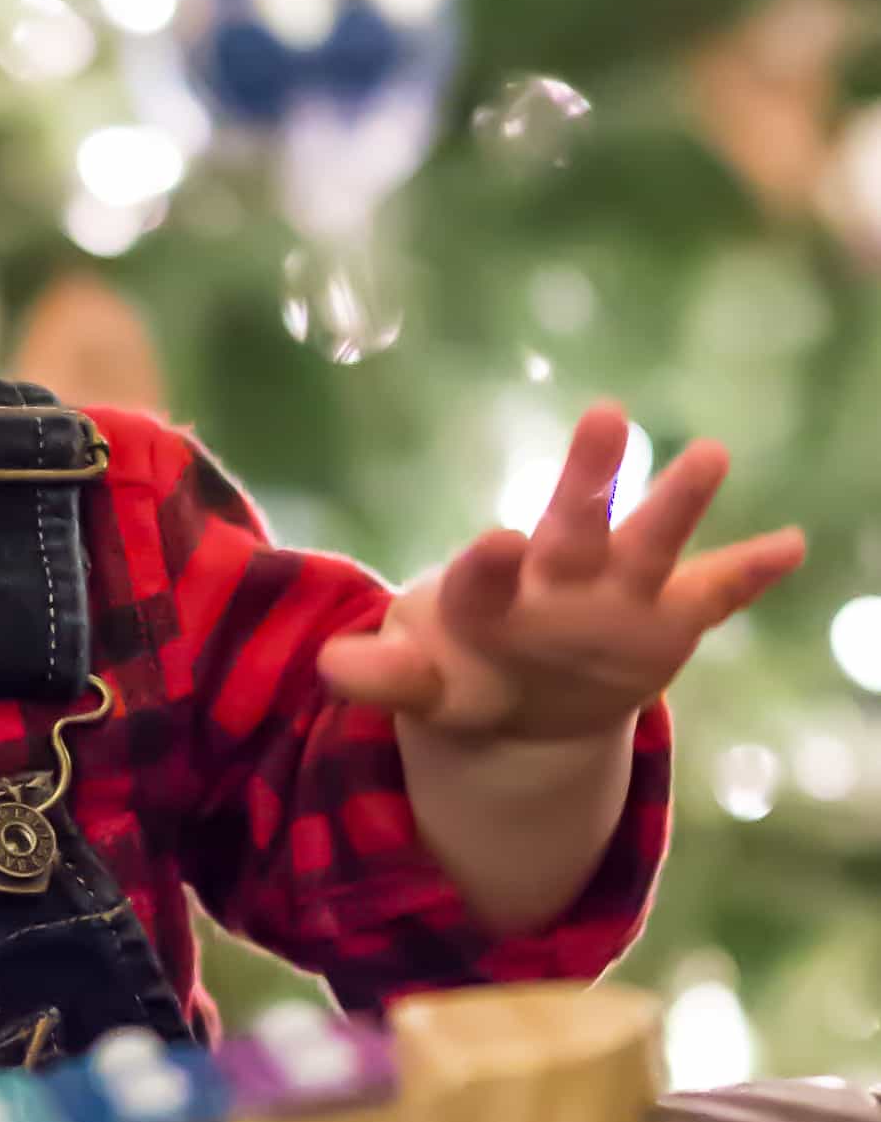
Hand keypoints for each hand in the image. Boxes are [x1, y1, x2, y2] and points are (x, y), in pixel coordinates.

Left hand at [316, 405, 804, 744]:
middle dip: (585, 478)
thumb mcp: (422, 686)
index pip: (485, 576)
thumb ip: (384, 675)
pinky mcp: (666, 618)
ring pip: (648, 541)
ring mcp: (615, 594)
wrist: (520, 703)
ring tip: (712, 453)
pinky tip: (790, 544)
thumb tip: (330, 667)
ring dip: (677, 501)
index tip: (497, 540)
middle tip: (604, 418)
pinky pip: (715, 593)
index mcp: (488, 595)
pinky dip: (751, 571)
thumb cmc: (460, 673)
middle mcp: (556, 579)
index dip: (490, 564)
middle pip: (570, 524)